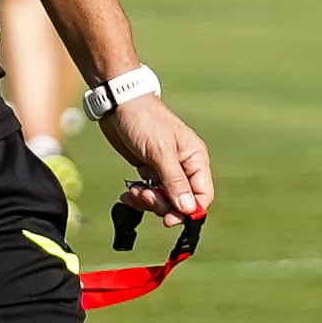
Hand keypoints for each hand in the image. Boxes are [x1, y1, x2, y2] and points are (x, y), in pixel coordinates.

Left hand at [96, 92, 211, 230]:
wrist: (118, 103)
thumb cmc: (144, 120)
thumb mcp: (160, 151)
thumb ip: (175, 181)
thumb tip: (187, 209)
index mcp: (195, 159)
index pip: (202, 195)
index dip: (189, 211)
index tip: (170, 219)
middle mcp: (183, 166)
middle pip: (181, 201)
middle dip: (162, 205)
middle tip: (145, 196)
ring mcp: (165, 169)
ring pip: (163, 199)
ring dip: (147, 201)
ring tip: (133, 192)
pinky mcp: (148, 170)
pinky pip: (148, 193)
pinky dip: (138, 197)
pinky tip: (128, 194)